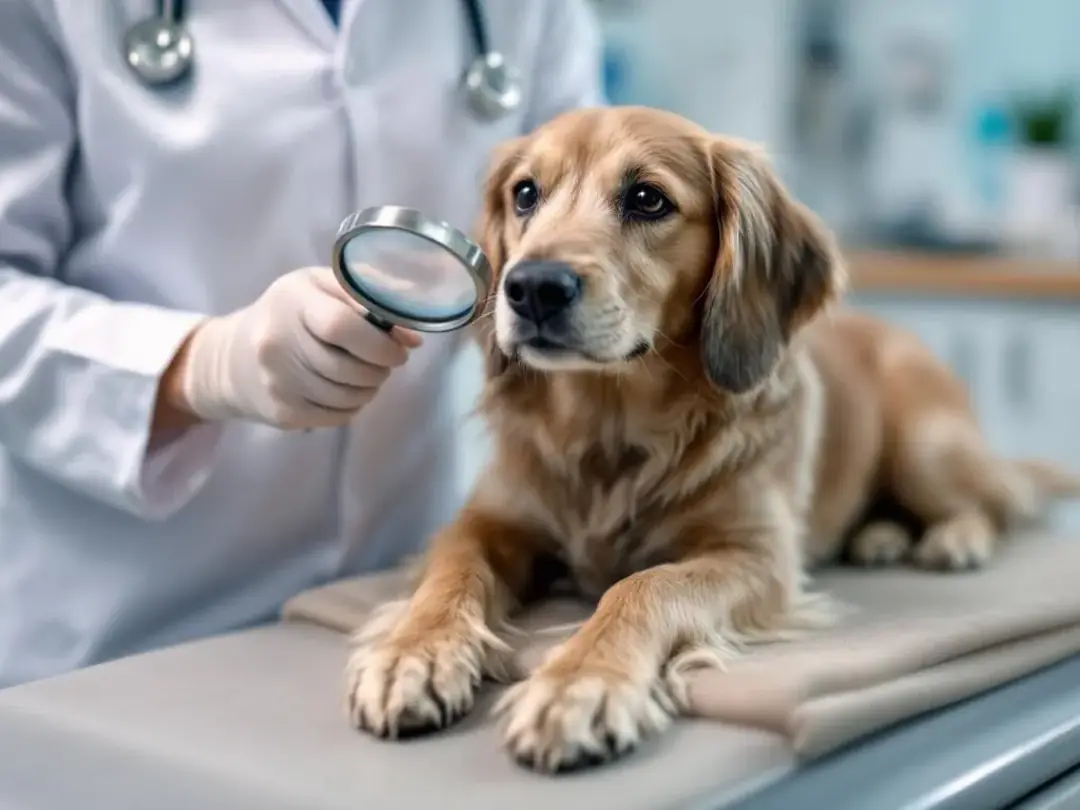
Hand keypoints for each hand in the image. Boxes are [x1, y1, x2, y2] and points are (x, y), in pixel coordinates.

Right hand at [175, 266, 421, 428]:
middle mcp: (277, 342)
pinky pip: (337, 416)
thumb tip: (412, 337)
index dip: (379, 343)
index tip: (396, 349)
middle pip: (349, 368)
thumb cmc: (289, 314)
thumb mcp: (320, 287)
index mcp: (293, 300)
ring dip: (370, 388)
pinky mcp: (282, 412)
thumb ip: (368, 300)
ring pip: (348, 396)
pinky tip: (346, 391)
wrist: (232, 358)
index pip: (342, 325)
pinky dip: (353, 406)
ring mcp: (277, 382)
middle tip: (385, 362)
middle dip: (380, 368)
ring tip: (367, 375)